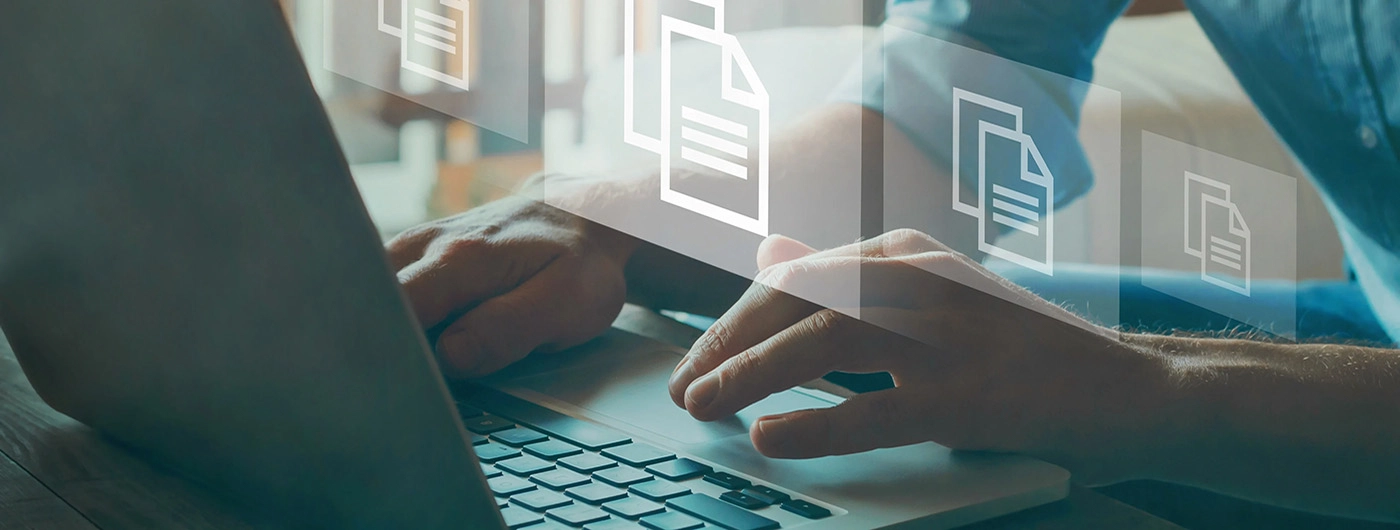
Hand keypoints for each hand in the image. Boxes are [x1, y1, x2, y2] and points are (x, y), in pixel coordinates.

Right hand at [387, 188, 639, 377]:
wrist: (581, 218)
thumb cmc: (577, 264)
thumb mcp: (566, 304)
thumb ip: (507, 330)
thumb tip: (449, 356)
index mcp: (460, 259)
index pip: (394, 310)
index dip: (390, 352)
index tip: (399, 385)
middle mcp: (426, 246)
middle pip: (368, 304)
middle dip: (377, 346)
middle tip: (402, 383)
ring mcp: (415, 248)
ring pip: (371, 297)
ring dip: (384, 333)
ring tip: (411, 363)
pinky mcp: (414, 257)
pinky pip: (384, 292)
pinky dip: (392, 320)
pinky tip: (416, 340)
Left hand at [667, 230, 1170, 482]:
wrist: (1125, 388)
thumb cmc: (1015, 349)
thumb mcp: (927, 298)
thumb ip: (847, 278)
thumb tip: (771, 252)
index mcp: (905, 254)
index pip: (795, 277)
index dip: (734, 320)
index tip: (695, 359)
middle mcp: (921, 279)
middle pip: (798, 301)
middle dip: (728, 344)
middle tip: (685, 388)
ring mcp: (948, 335)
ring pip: (824, 343)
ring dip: (751, 375)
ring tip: (704, 407)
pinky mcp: (971, 395)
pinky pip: (875, 410)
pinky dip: (816, 424)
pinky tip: (772, 437)